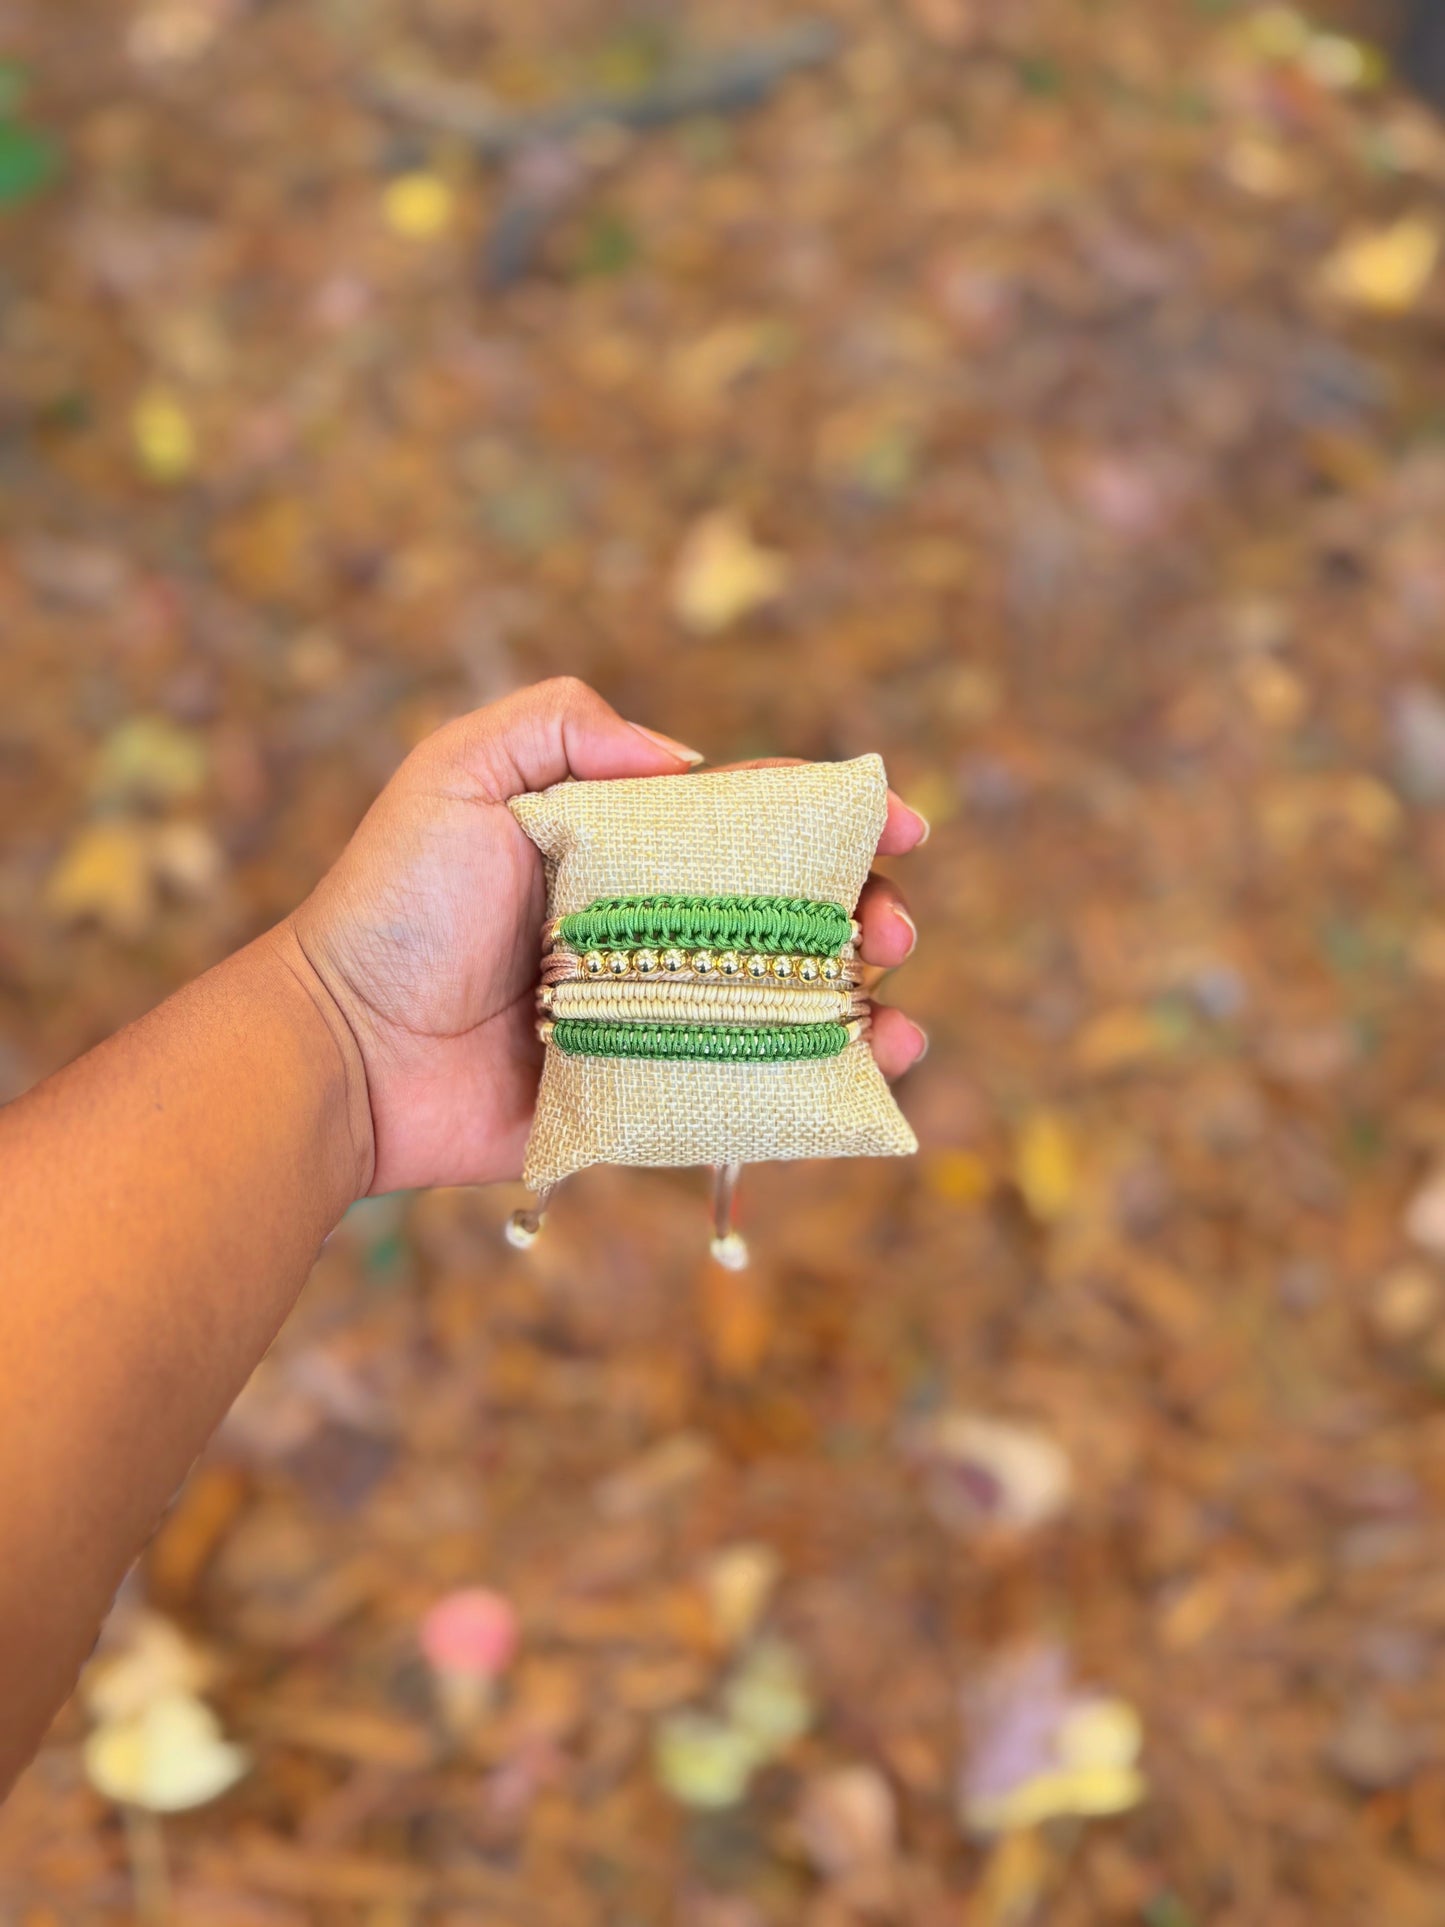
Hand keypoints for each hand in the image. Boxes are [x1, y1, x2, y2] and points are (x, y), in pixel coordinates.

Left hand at [285, 678, 928, 1195]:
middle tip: (892, 928)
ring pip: (785, 1000)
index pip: (747, 819)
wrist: (344, 1052)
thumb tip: (689, 758)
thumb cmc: (395, 906)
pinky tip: (874, 1065)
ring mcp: (653, 1014)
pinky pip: (750, 1086)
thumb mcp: (459, 775)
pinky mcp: (648, 1095)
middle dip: (861, 910)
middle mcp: (648, 927)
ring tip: (892, 1003)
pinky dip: (823, 1078)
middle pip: (788, 911)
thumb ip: (561, 727)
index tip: (896, 823)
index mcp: (619, 846)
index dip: (830, 815)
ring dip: (860, 996)